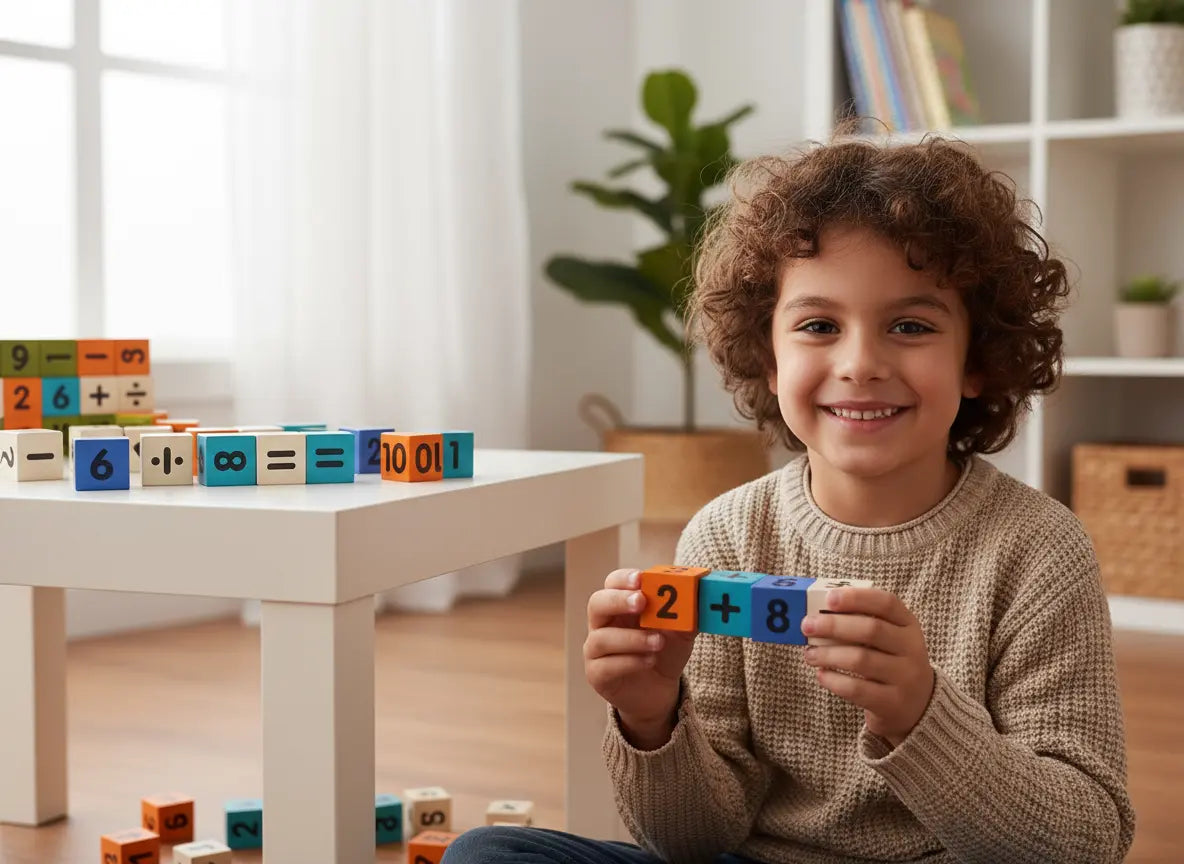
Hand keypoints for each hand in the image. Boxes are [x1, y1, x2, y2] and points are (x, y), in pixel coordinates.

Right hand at [584, 568, 695, 745]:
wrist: (661, 690)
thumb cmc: (665, 652)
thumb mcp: (681, 632)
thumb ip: (688, 615)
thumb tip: (700, 596)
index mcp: (621, 605)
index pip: (613, 583)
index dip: (624, 579)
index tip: (641, 579)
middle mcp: (603, 624)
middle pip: (597, 603)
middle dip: (618, 601)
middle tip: (641, 602)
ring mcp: (596, 650)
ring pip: (602, 638)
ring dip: (631, 638)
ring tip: (658, 642)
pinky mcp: (597, 674)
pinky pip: (606, 666)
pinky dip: (629, 662)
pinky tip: (649, 661)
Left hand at [801, 588, 934, 747]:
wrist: (917, 705)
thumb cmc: (891, 662)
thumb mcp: (888, 639)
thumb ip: (861, 623)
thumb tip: (818, 615)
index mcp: (908, 624)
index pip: (887, 603)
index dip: (857, 598)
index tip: (829, 598)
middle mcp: (911, 649)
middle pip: (871, 630)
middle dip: (834, 625)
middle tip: (807, 625)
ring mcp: (905, 678)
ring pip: (861, 660)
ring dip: (828, 654)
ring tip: (810, 654)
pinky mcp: (892, 703)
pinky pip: (857, 689)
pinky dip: (834, 680)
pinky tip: (822, 675)